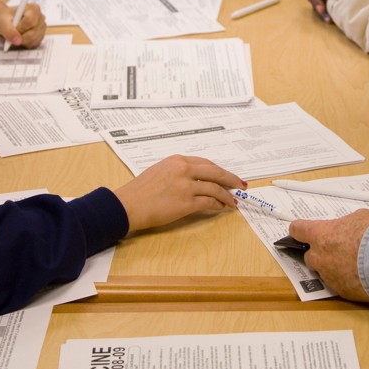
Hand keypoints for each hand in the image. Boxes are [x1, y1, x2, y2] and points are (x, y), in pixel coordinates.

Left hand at [0, 1, 46, 48]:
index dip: (20, 28)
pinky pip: (34, 44)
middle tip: (13, 33)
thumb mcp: (2, 22)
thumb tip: (18, 41)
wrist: (5, 21)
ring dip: (22, 41)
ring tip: (16, 35)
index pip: (30, 21)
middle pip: (33, 32)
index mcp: (33, 8)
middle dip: (21, 36)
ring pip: (34, 40)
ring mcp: (42, 28)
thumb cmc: (5, 18)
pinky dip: (25, 44)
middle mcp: (40, 17)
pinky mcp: (40, 36)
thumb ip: (9, 30)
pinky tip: (20, 39)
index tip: (13, 28)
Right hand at [113, 154, 241, 231]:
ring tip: (233, 201)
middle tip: (240, 184)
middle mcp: (184, 170)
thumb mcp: (159, 171)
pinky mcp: (186, 202)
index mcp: (177, 160)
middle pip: (215, 172)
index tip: (226, 175)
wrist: (128, 205)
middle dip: (230, 178)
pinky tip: (222, 208)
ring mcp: (186, 185)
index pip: (205, 162)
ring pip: (215, 188)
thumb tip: (194, 179)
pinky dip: (218, 205)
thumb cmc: (139, 191)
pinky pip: (209, 202)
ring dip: (227, 195)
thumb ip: (177, 172)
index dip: (219, 170)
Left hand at [290, 210, 368, 301]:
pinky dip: (346, 281)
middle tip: (334, 249)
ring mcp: (329, 276)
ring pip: (323, 272)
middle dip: (319, 253)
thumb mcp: (360, 217)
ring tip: (351, 264)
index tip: (300, 231)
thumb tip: (349, 228)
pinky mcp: (341, 291)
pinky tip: (360, 276)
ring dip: (332, 268)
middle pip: (309, 255)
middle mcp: (319, 257)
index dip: (299, 230)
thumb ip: (347, 223)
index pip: (297, 230)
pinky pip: (338, 285)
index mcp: (320, 235)